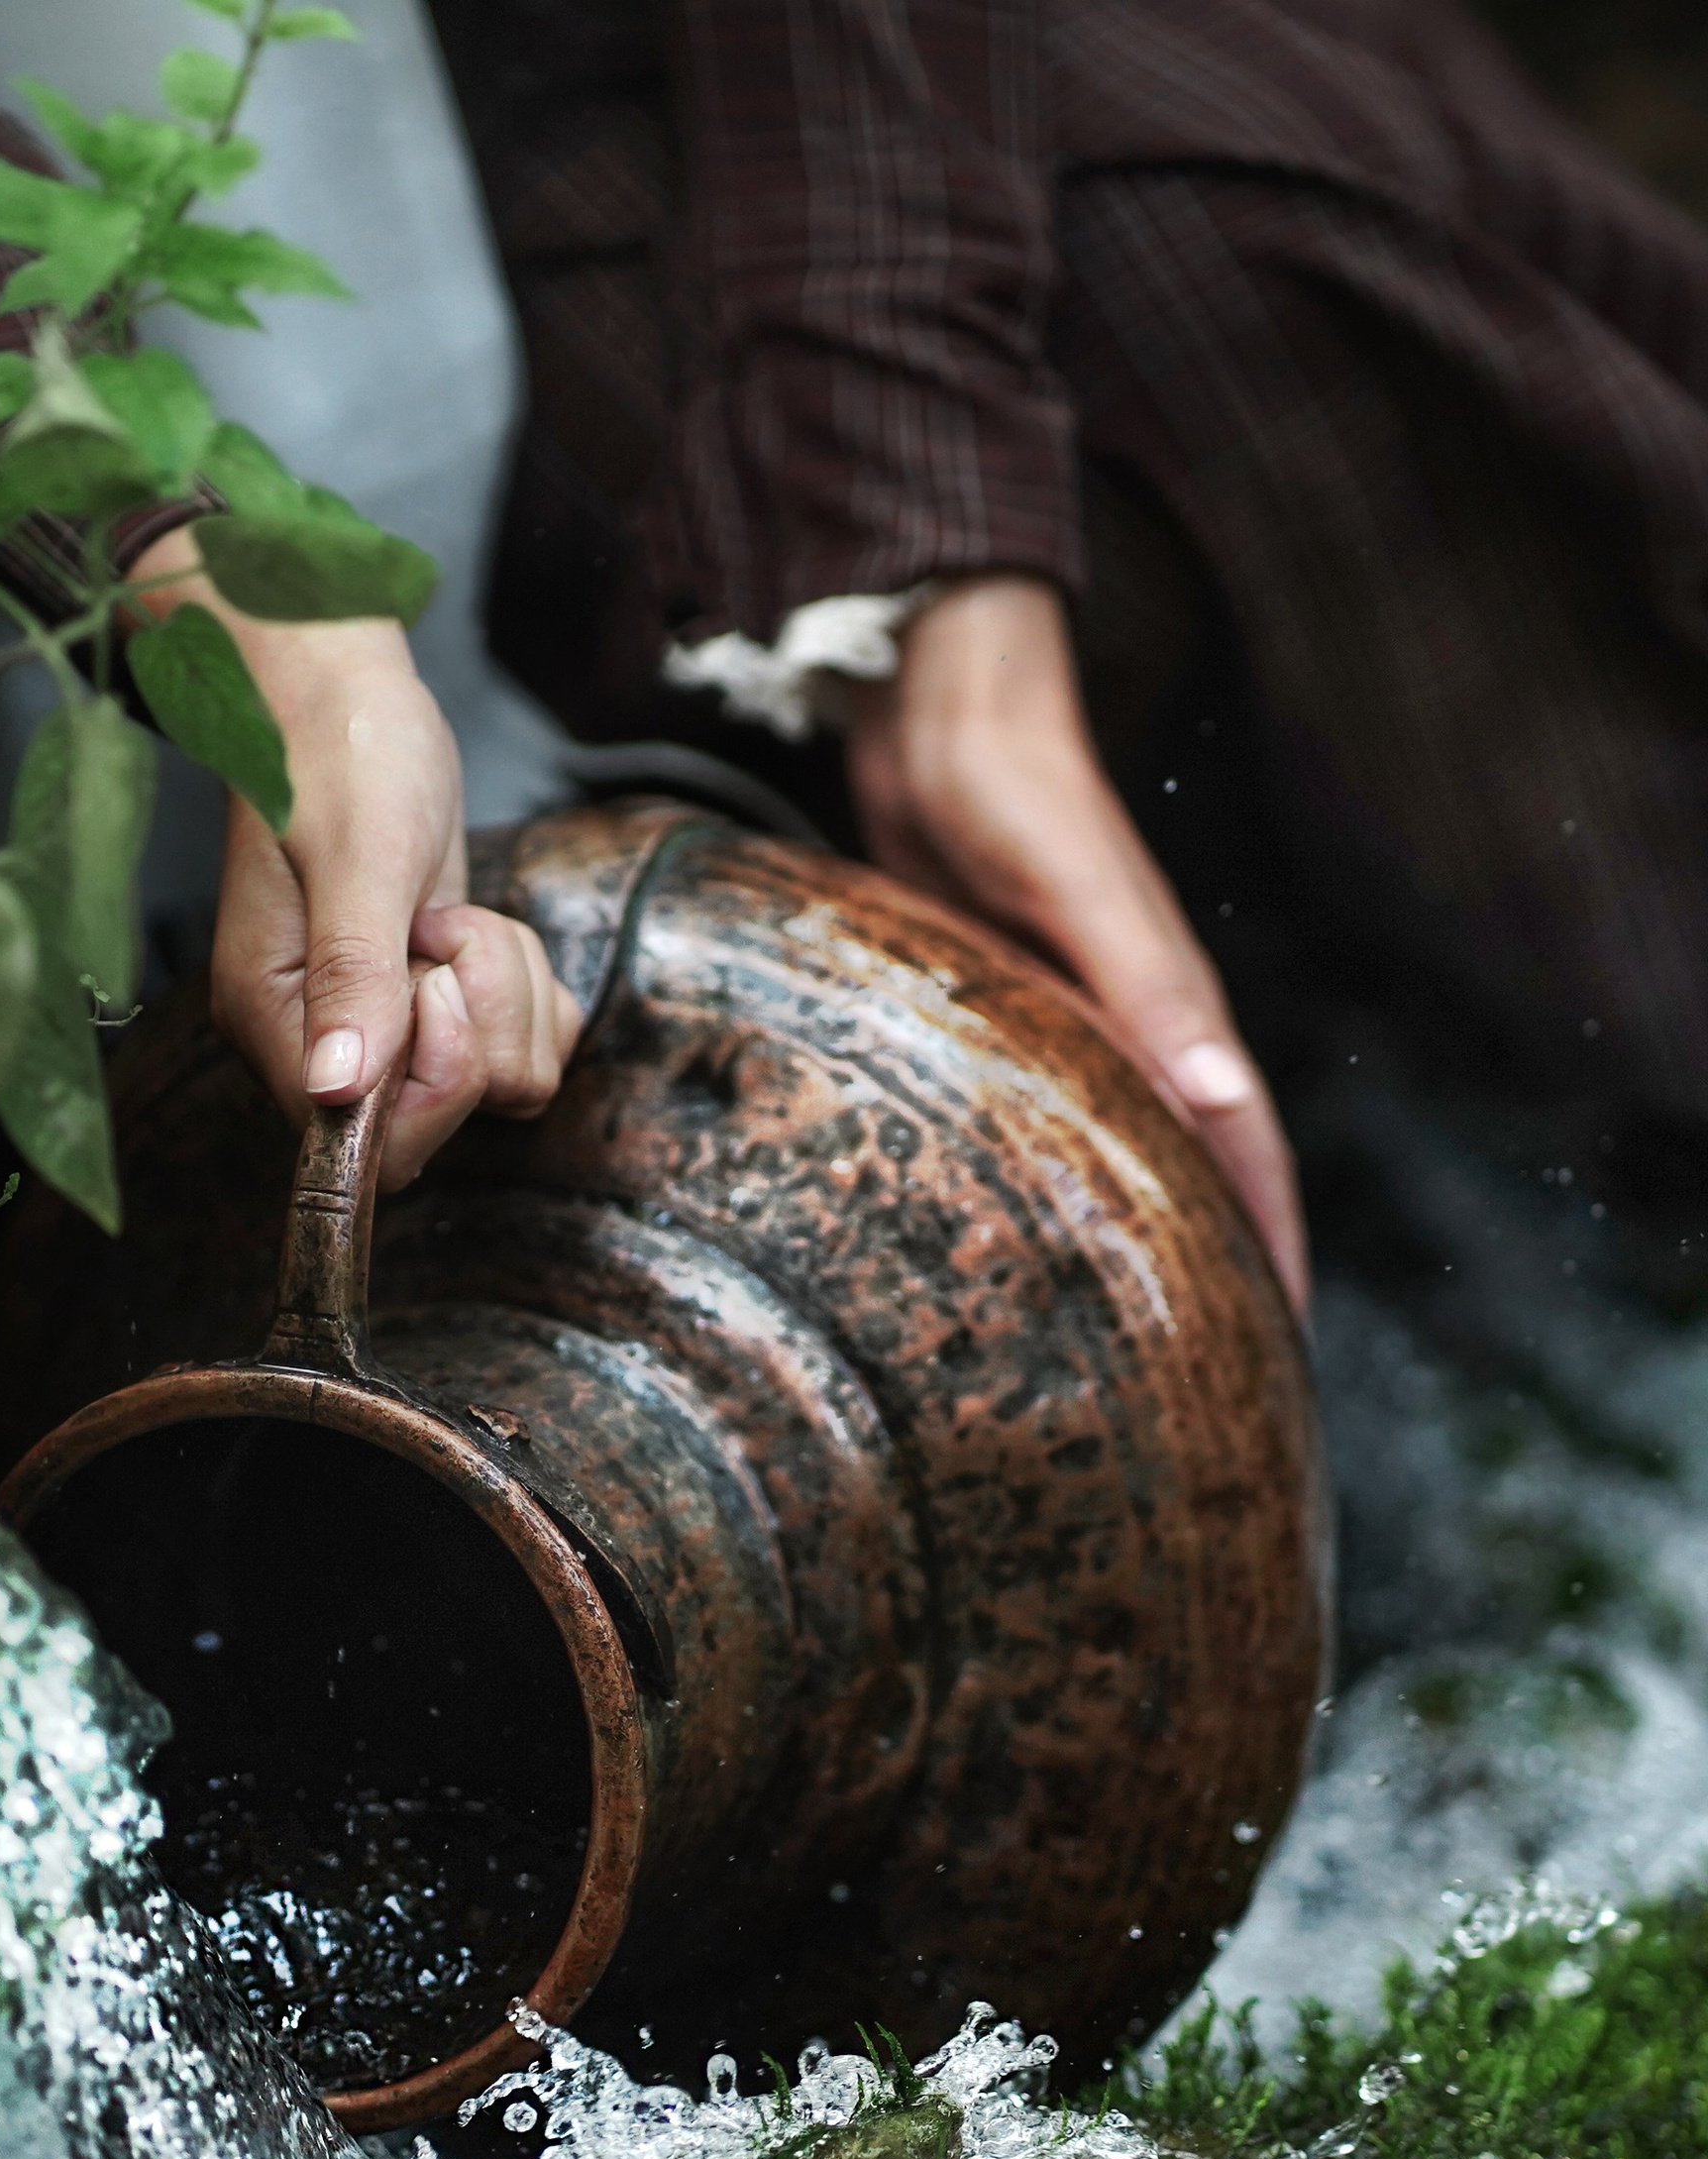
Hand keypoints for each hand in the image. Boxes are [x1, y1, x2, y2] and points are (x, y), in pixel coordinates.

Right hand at [131, 528, 580, 1188]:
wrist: (341, 687)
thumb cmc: (334, 747)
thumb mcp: (358, 854)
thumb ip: (354, 975)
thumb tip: (338, 1093)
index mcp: (276, 1021)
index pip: (365, 1142)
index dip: (433, 1079)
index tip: (432, 977)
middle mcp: (322, 1042)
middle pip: (439, 1124)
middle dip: (479, 1024)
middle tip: (444, 928)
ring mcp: (380, 1026)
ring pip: (499, 1084)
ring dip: (509, 993)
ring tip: (454, 914)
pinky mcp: (434, 1001)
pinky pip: (522, 1047)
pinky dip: (529, 988)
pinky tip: (483, 926)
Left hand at [845, 574, 1309, 1312]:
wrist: (942, 714)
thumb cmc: (1014, 790)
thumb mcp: (1079, 888)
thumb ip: (1149, 983)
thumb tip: (1226, 1093)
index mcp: (1174, 1016)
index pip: (1246, 1154)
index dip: (1272, 1252)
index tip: (1280, 1358)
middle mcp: (1135, 1031)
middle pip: (1197, 1170)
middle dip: (1216, 1268)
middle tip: (1209, 1380)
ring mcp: (1070, 1022)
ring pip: (1120, 1152)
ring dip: (1137, 1232)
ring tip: (1126, 1330)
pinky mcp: (1002, 1009)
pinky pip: (1045, 1116)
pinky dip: (1056, 1179)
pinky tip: (1017, 1225)